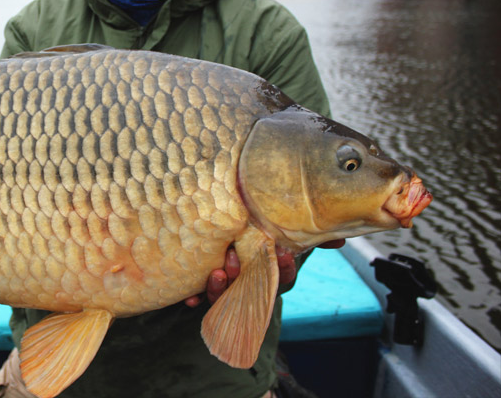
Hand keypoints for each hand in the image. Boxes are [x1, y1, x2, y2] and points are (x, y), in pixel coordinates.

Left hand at [198, 239, 346, 305]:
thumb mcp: (283, 233)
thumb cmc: (261, 236)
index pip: (281, 277)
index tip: (284, 253)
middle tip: (237, 257)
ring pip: (225, 295)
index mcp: (270, 273)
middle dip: (244, 276)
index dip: (283, 269)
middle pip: (249, 287)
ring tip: (217, 271)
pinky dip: (195, 297)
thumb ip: (310, 235)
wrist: (231, 234)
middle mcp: (248, 284)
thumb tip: (339, 239)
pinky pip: (200, 297)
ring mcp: (227, 289)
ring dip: (220, 287)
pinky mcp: (206, 289)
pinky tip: (190, 298)